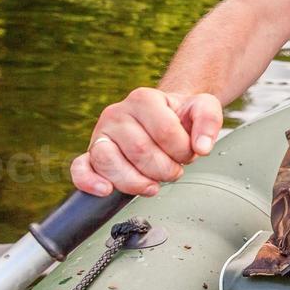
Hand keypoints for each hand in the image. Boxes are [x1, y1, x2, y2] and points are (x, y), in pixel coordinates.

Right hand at [69, 88, 222, 197]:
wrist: (164, 118)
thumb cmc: (180, 116)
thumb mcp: (202, 108)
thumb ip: (209, 121)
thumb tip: (202, 148)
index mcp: (143, 99)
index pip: (164, 131)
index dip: (182, 150)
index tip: (189, 153)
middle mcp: (117, 113)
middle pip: (139, 150)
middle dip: (164, 169)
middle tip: (174, 170)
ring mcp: (101, 134)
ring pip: (108, 161)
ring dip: (136, 181)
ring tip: (152, 184)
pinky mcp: (91, 154)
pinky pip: (80, 168)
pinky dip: (89, 182)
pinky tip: (106, 190)